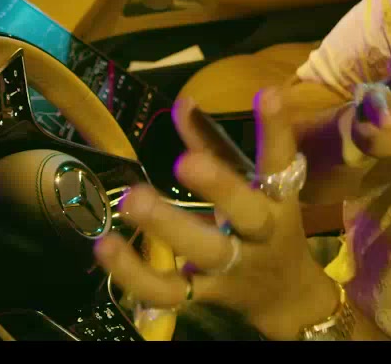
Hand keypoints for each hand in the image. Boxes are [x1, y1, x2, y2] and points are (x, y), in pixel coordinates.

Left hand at [94, 94, 338, 340]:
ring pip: (205, 250)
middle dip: (219, 185)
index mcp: (278, 198)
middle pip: (247, 211)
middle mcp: (262, 232)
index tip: (268, 94)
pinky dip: (134, 273)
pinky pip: (168, 290)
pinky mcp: (204, 294)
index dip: (276, 129)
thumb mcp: (252, 184)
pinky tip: (105, 245)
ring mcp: (235, 266)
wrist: (285, 295)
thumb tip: (183, 102)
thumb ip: (215, 144)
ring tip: (130, 200)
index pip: (280, 160)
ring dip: (168, 226)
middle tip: (184, 162)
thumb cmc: (265, 225)